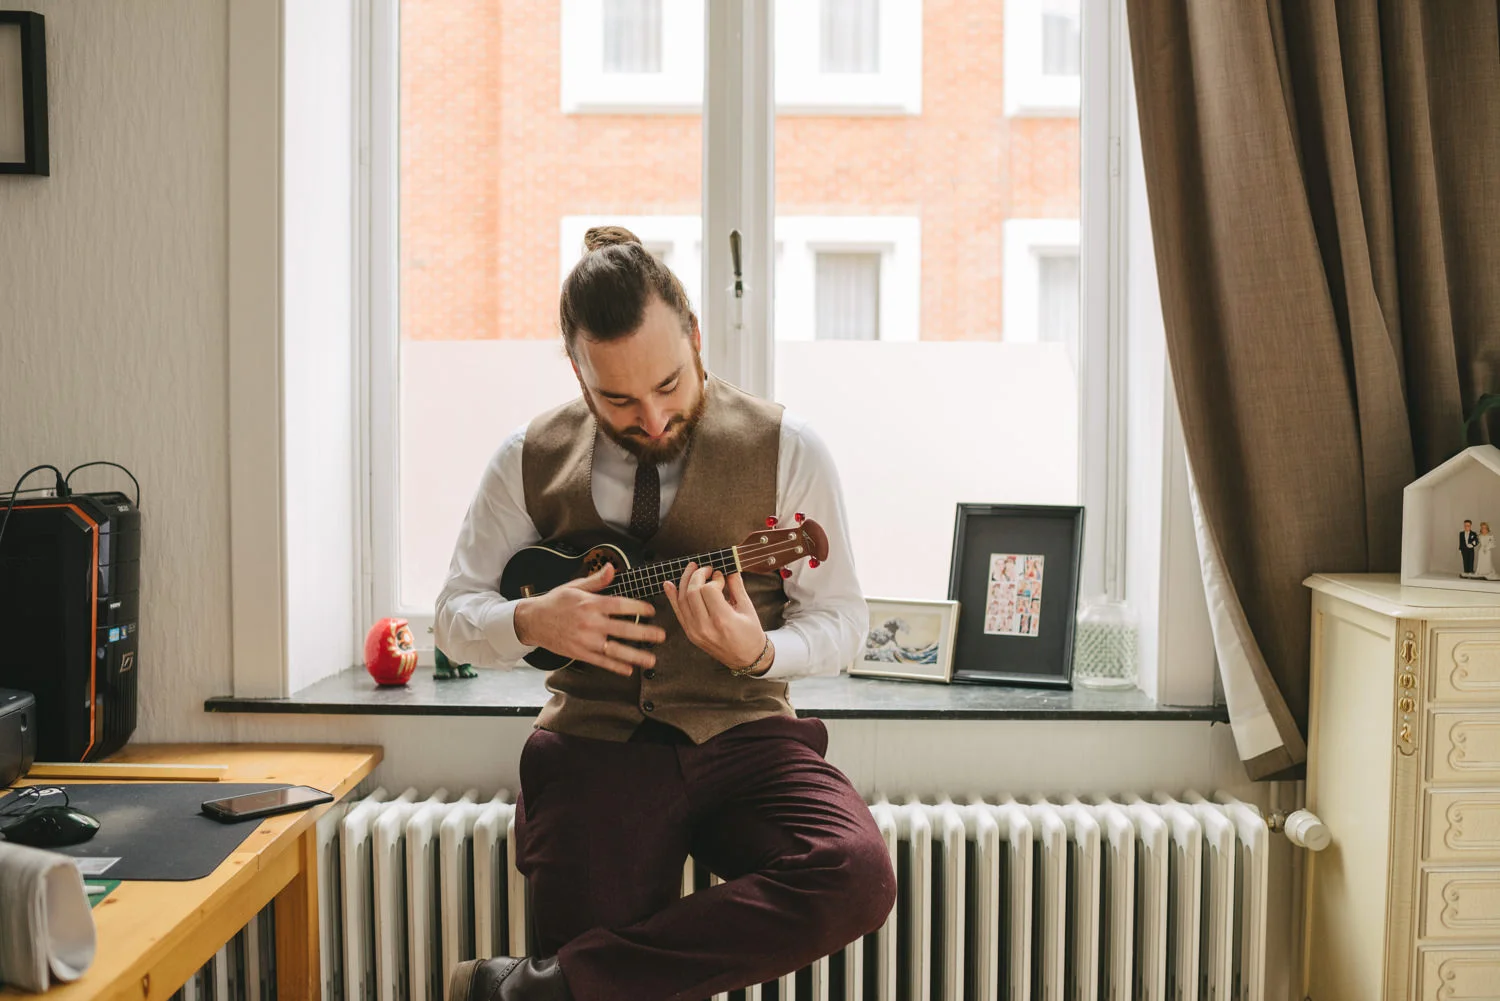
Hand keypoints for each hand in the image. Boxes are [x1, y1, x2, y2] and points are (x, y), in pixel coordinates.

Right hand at [514, 563, 665, 676]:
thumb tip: (612, 568)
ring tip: (651, 659)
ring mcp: (585, 640)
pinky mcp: (580, 653)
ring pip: (615, 649)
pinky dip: (615, 666)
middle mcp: (590, 623)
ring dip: (635, 655)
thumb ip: (597, 580)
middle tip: (661, 636)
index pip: (620, 605)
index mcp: (591, 604)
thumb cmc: (555, 602)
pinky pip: (601, 661)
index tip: (652, 611)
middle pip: (623, 628)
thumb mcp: (575, 586)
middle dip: (644, 633)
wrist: (533, 621)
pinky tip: (629, 669)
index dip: (638, 608)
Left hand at [663, 562, 769, 672]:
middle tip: (706, 568)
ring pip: (682, 600)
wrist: (746, 659)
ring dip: (685, 581)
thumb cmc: (750, 634)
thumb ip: (736, 586)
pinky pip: (678, 612)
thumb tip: (728, 568)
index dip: (714, 578)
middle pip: (692, 592)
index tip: (721, 576)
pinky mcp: (690, 634)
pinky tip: (669, 584)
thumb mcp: (747, 608)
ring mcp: (695, 632)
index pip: (708, 589)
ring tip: (691, 569)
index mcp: (723, 620)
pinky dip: (672, 597)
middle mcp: (705, 627)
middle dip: (698, 575)